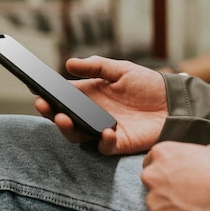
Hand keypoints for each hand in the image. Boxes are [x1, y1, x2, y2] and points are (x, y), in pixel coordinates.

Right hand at [34, 56, 168, 154]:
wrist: (175, 102)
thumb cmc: (148, 84)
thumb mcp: (121, 69)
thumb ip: (96, 67)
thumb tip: (69, 64)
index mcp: (89, 94)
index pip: (62, 95)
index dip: (47, 93)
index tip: (35, 88)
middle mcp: (91, 113)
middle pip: (63, 117)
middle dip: (49, 112)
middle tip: (42, 105)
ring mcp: (103, 129)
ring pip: (77, 134)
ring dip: (67, 128)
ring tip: (62, 119)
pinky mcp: (119, 143)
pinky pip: (105, 146)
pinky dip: (103, 141)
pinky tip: (106, 131)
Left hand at [141, 142, 209, 210]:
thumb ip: (197, 153)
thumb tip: (201, 156)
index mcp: (163, 153)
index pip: (153, 160)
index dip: (166, 170)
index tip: (178, 178)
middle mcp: (152, 175)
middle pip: (152, 183)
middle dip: (166, 189)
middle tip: (189, 197)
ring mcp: (153, 201)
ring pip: (157, 205)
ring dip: (170, 209)